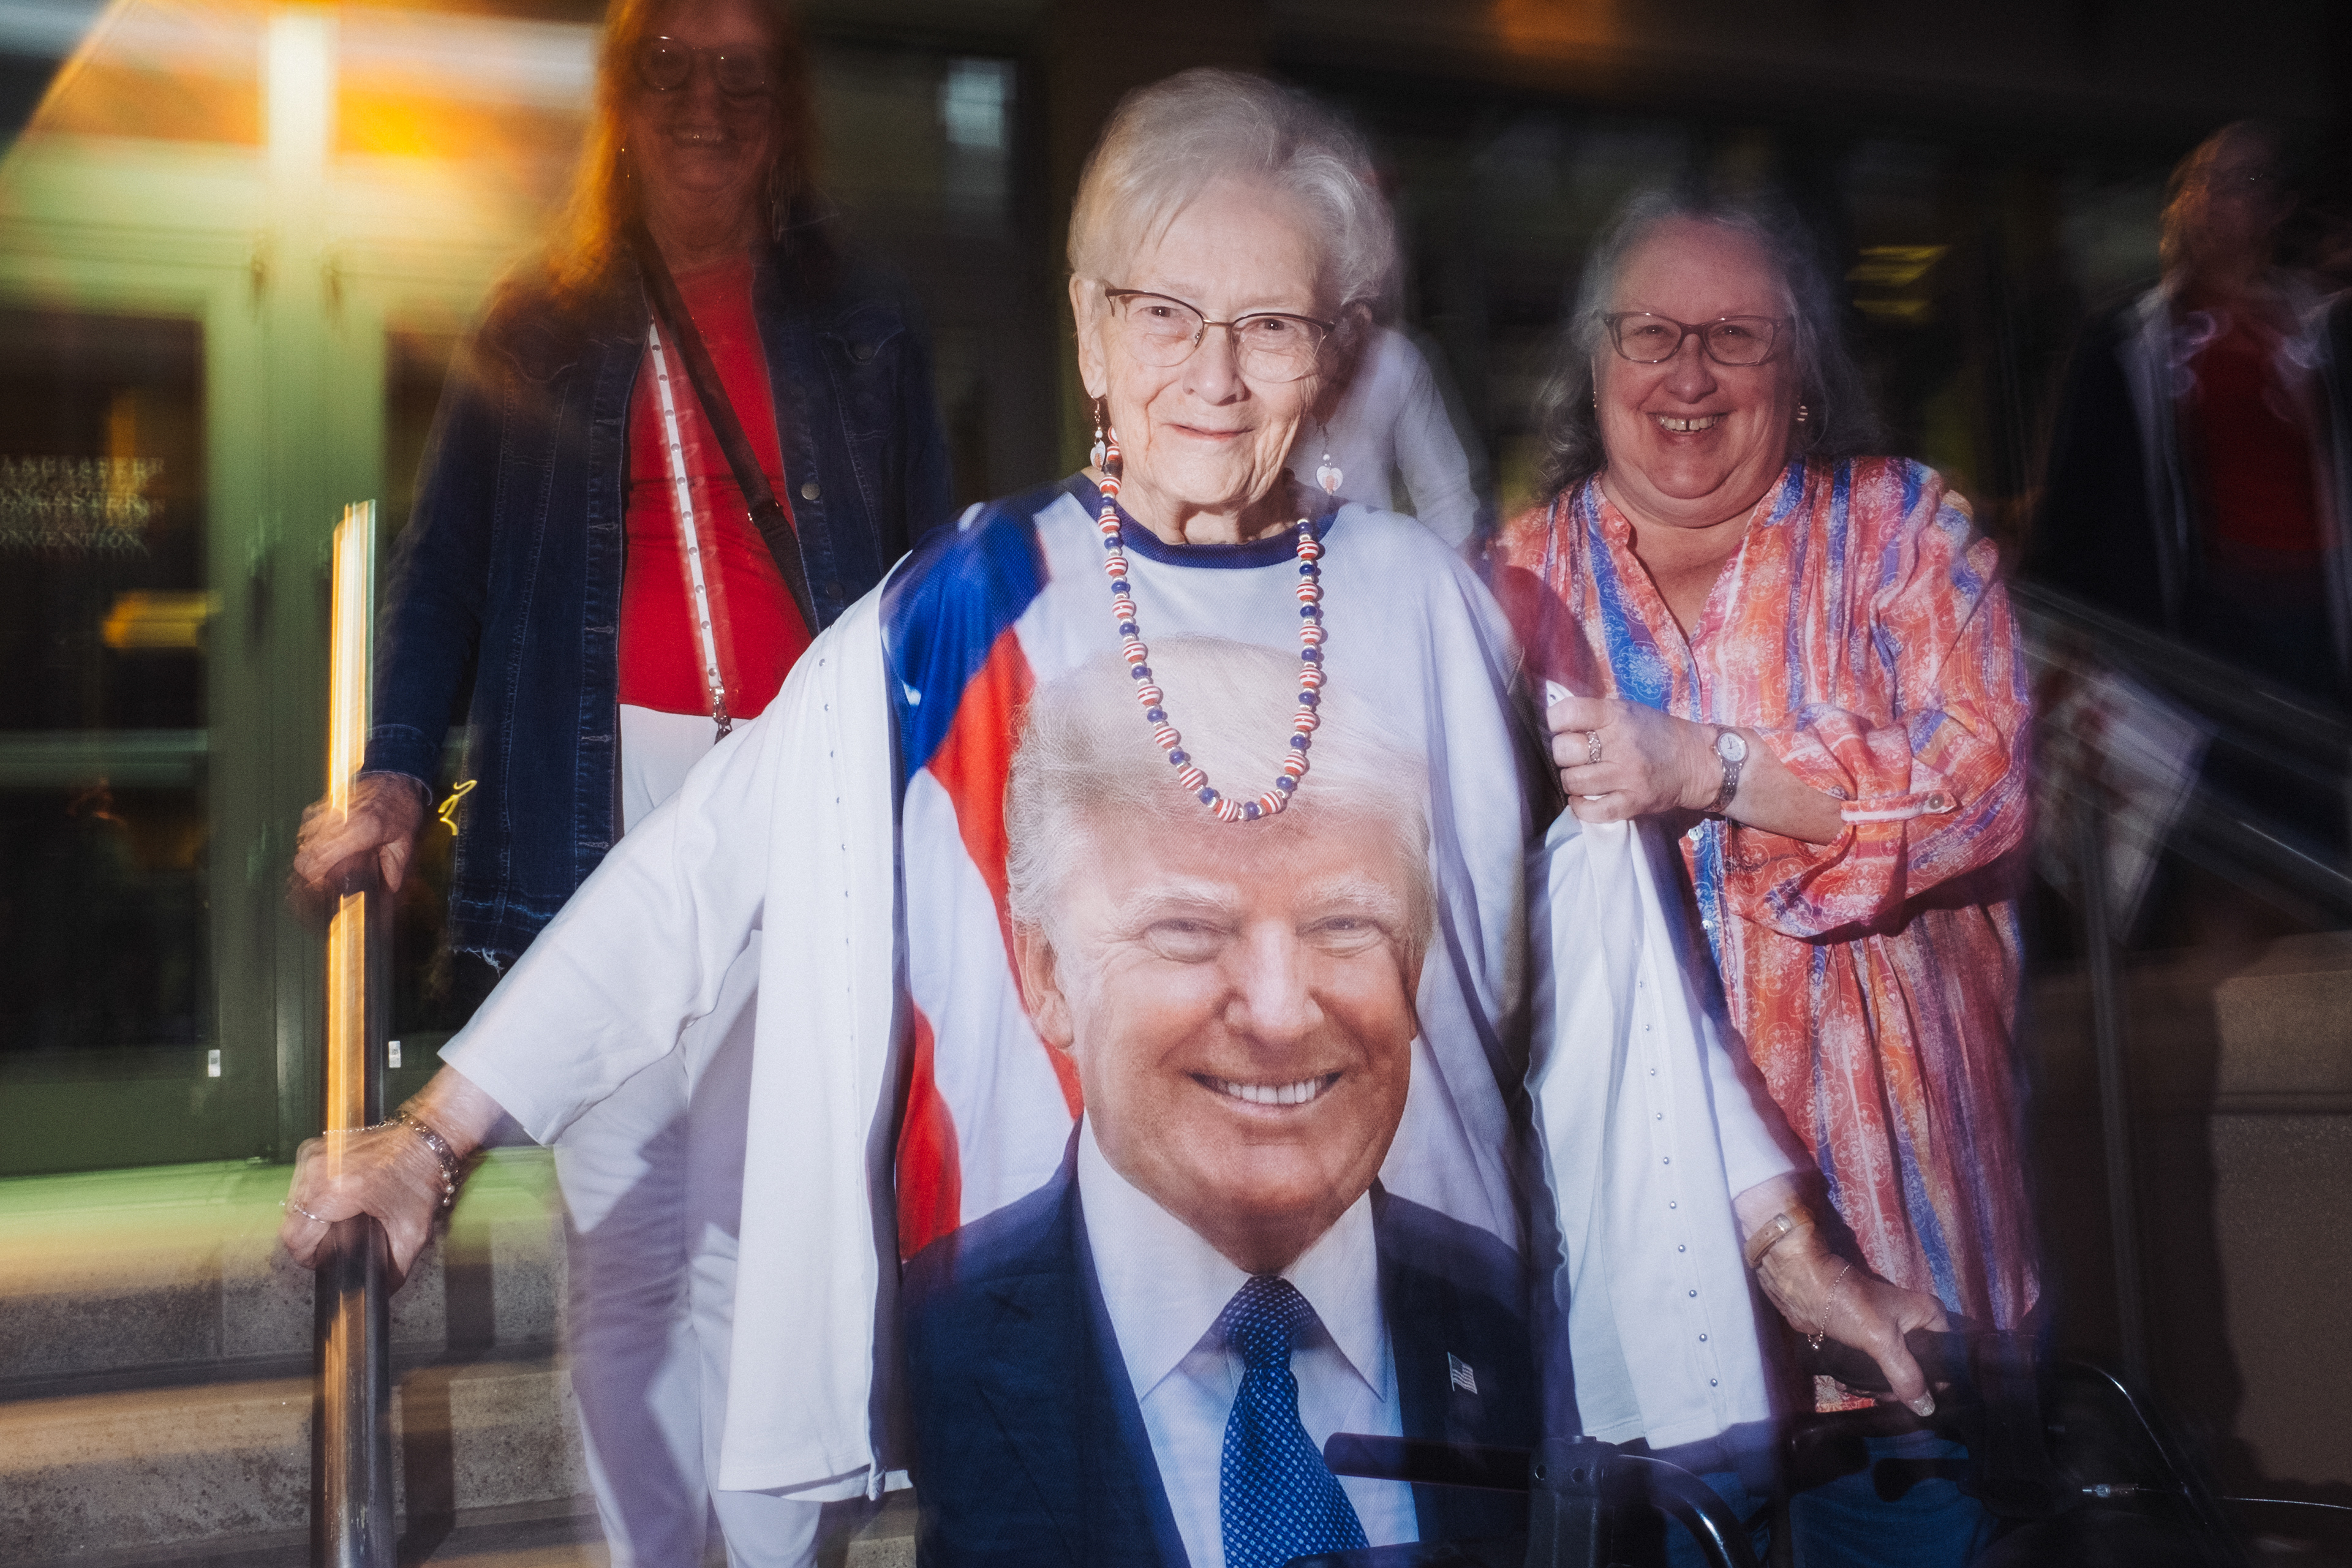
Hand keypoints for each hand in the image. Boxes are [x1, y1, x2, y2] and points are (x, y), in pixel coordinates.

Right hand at [277, 1068, 504, 1289]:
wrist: (427, 1140)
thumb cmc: (421, 1178)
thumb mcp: (412, 1234)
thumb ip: (392, 1271)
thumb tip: (377, 1293)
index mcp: (337, 1191)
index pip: (295, 1238)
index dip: (308, 1257)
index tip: (323, 1259)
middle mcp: (320, 1170)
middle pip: (292, 1222)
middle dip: (312, 1238)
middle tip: (337, 1240)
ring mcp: (315, 1155)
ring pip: (293, 1204)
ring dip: (311, 1218)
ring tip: (340, 1219)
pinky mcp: (316, 1149)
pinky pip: (301, 1185)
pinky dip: (314, 1198)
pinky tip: (337, 1201)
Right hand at [290, 773, 427, 914]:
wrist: (395, 777)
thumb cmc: (401, 807)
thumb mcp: (405, 843)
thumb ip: (394, 872)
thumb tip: (386, 895)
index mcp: (360, 830)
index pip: (319, 861)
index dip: (314, 881)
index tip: (322, 891)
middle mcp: (338, 821)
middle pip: (304, 858)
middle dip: (311, 875)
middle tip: (326, 882)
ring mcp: (326, 813)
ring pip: (302, 846)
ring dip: (312, 860)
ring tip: (331, 865)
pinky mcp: (321, 808)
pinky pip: (306, 832)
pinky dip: (313, 844)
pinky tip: (330, 848)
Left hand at [1547, 694, 1717, 823]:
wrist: (1696, 762)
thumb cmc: (1655, 733)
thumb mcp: (1627, 711)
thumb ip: (1594, 714)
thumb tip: (1554, 720)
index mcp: (1617, 716)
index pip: (1567, 714)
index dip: (1556, 721)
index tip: (1563, 727)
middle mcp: (1621, 745)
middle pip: (1564, 751)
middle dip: (1563, 754)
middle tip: (1575, 755)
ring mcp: (1626, 776)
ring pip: (1572, 781)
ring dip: (1571, 780)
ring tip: (1583, 775)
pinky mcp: (1632, 803)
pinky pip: (1590, 810)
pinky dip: (1580, 806)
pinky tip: (1584, 798)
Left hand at [1755, 1227, 1950, 1415]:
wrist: (1803, 1287)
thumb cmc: (1848, 1304)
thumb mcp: (1883, 1341)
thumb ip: (1906, 1375)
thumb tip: (1926, 1408)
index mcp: (1929, 1317)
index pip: (1947, 1359)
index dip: (1935, 1384)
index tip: (1917, 1401)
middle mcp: (1915, 1325)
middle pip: (1921, 1371)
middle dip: (1900, 1388)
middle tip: (1881, 1395)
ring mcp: (1891, 1334)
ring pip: (1896, 1373)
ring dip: (1879, 1386)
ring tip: (1862, 1388)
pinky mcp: (1868, 1341)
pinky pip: (1875, 1369)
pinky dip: (1864, 1379)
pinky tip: (1850, 1385)